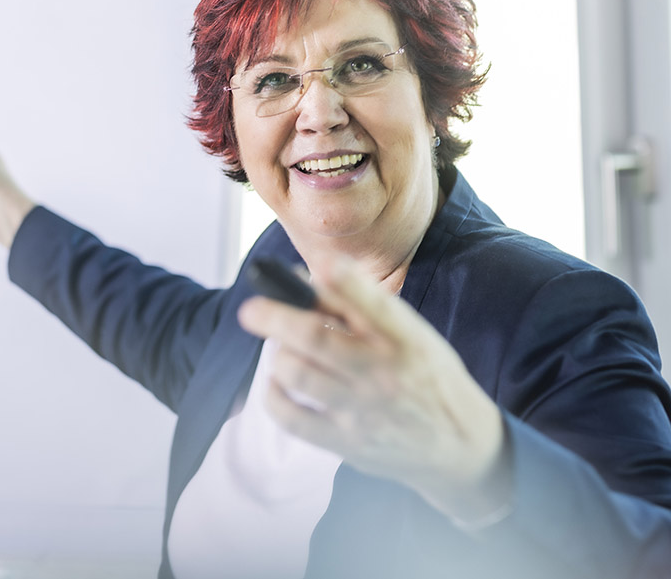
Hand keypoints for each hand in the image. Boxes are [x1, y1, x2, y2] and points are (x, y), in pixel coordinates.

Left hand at [238, 255, 510, 524]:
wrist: (461, 448)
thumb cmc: (427, 376)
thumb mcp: (412, 335)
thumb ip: (363, 308)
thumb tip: (306, 280)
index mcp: (406, 338)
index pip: (373, 302)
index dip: (344, 279)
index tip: (317, 264)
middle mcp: (385, 372)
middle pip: (317, 338)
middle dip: (275, 318)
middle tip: (250, 309)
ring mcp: (365, 411)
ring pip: (300, 376)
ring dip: (279, 355)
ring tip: (278, 347)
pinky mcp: (349, 444)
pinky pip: (294, 420)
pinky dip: (275, 397)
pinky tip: (277, 382)